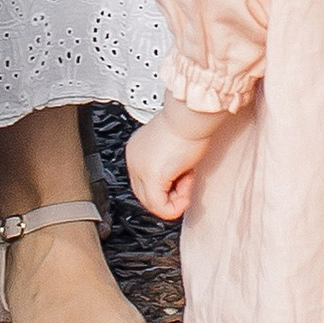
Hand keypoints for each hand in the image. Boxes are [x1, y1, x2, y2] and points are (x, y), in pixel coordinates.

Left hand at [126, 98, 226, 221]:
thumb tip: (175, 184)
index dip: (167, 187)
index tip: (182, 180)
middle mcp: (133, 159)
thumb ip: (168, 167)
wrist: (190, 114)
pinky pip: (161, 207)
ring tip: (188, 179)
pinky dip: (176, 206)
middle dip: (171, 196)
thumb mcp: (173, 149)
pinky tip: (186, 189)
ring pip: (153, 204)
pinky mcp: (151, 176)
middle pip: (147, 196)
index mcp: (137, 150)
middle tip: (186, 185)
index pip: (145, 184)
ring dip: (176, 199)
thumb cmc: (188, 124)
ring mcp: (139, 168)